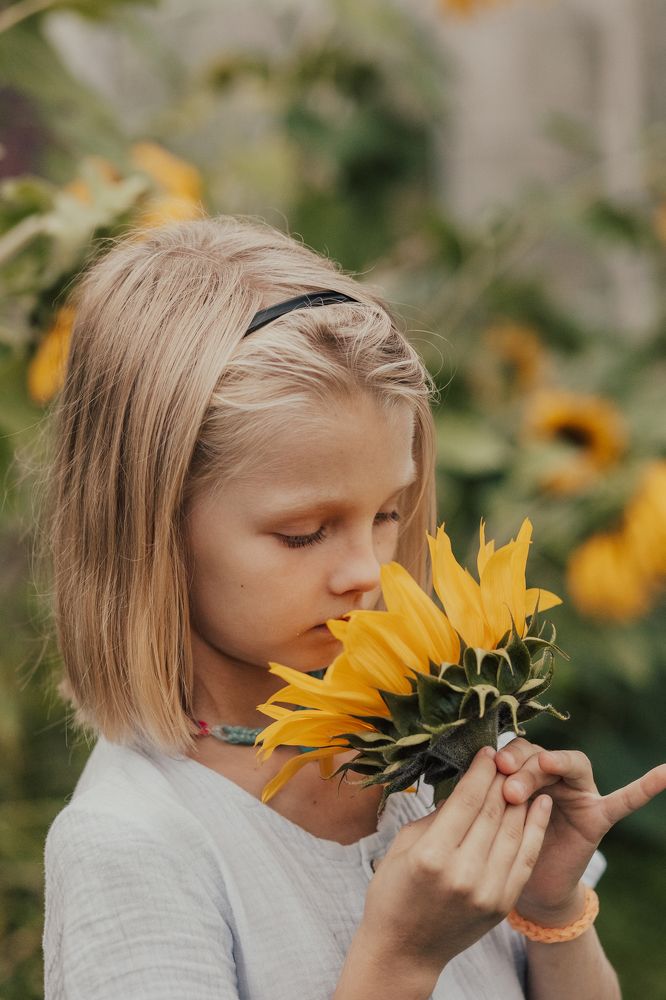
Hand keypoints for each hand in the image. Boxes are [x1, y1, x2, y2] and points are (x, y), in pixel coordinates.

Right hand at [360, 747, 551, 978]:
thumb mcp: (405, 845)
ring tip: (525, 773)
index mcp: (432, 855)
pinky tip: (540, 805)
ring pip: (514, 832)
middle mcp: (463, 874)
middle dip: (502, 778)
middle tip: (507, 755)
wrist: (405, 951)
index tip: (488, 750)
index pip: (467, 800)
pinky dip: (535, 828)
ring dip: (522, 798)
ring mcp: (487, 892)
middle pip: (493, 812)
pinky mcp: (502, 904)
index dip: (481, 771)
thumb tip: (466, 786)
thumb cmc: (394, 891)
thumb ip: (437, 815)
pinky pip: (525, 858)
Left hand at [495, 739, 665, 922]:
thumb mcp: (493, 813)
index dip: (507, 755)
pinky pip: (624, 800)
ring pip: (570, 765)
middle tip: (509, 788)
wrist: (528, 886)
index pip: (517, 749)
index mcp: (523, 770)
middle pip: (541, 754)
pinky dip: (645, 787)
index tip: (492, 766)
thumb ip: (491, 791)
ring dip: (552, 766)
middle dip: (524, 766)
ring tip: (537, 775)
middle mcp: (553, 775)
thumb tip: (473, 770)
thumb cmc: (503, 843)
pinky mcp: (598, 816)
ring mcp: (579, 793)